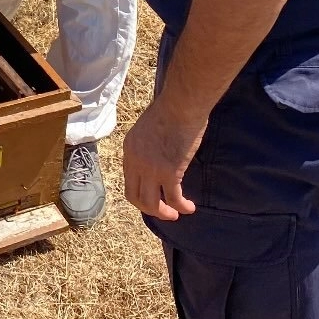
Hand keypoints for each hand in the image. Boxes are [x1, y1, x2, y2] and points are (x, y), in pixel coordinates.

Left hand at [122, 95, 206, 220]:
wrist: (181, 104)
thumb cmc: (171, 109)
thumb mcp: (149, 127)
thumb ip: (149, 143)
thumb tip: (159, 153)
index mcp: (129, 148)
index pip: (129, 178)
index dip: (141, 190)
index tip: (154, 193)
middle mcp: (135, 161)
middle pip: (135, 196)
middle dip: (148, 208)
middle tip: (163, 211)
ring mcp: (151, 169)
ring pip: (151, 204)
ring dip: (163, 213)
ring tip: (175, 214)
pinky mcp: (169, 173)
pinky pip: (174, 198)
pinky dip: (182, 206)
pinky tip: (189, 208)